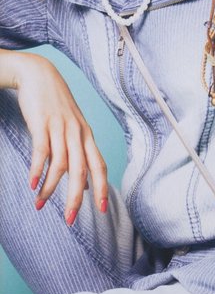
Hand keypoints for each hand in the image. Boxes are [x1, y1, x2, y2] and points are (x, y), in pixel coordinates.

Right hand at [10, 52, 107, 224]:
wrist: (39, 75)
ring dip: (50, 188)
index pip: (100, 165)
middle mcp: (77, 133)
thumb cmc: (55, 105)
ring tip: (40, 204)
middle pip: (82, 170)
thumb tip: (85, 182)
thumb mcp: (72, 127)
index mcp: (86, 136)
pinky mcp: (42, 123)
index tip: (103, 210)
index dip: (103, 188)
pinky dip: (38, 170)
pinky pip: (42, 151)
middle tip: (71, 219)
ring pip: (60, 164)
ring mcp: (60, 127)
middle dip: (77, 197)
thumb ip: (78, 152)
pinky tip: (32, 185)